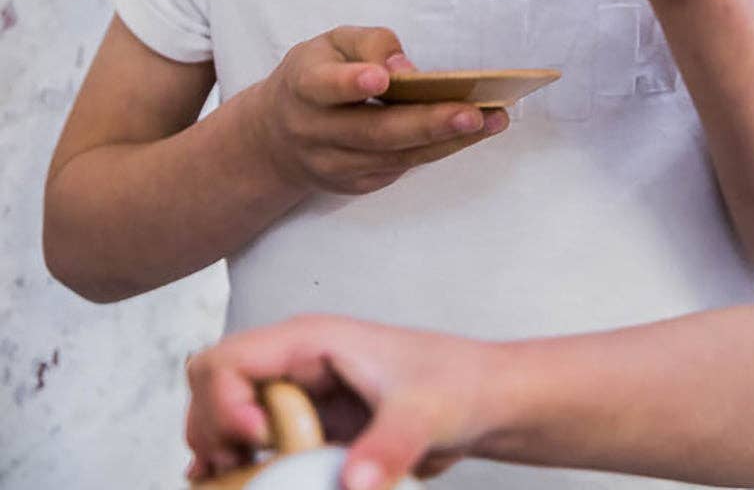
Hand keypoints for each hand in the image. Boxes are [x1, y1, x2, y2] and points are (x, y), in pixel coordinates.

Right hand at [185, 314, 492, 487]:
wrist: (481, 400)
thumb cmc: (456, 385)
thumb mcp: (424, 415)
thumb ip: (388, 446)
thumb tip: (353, 484)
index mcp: (313, 340)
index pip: (228, 357)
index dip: (224, 402)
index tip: (258, 442)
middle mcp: (296, 361)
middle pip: (211, 382)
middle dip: (211, 426)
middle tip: (240, 466)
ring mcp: (298, 391)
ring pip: (221, 408)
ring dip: (217, 445)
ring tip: (240, 477)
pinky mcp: (306, 421)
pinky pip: (245, 434)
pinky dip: (231, 457)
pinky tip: (236, 481)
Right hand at [249, 26, 507, 195]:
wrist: (276, 140)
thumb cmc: (316, 76)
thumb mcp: (330, 45)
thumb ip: (368, 45)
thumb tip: (405, 70)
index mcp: (304, 88)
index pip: (323, 87)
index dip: (350, 83)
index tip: (381, 79)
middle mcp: (316, 132)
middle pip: (374, 132)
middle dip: (427, 123)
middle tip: (472, 112)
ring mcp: (336, 166)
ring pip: (397, 155)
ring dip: (449, 139)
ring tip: (494, 119)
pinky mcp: (358, 183)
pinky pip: (405, 166)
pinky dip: (442, 148)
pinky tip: (476, 131)